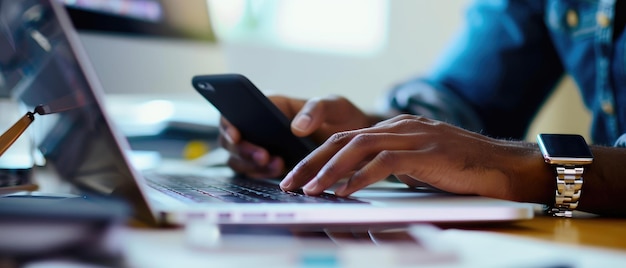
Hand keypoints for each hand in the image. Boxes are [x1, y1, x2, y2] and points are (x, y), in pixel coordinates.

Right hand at [219, 95, 373, 177]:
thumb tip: (296, 126)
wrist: (354, 142)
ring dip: (252, 164)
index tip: (236, 134)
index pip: (236, 110)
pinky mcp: (270, 166)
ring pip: (240, 159)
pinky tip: (279, 171)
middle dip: (243, 150)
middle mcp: (261, 126)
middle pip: (233, 139)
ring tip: (277, 164)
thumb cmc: (343, 118)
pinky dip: (262, 174)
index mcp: (271, 105)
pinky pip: (255, 173)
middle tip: (264, 156)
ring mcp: (264, 147)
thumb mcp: (336, 106)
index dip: (228, 122)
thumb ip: (317, 109)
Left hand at [280, 114, 549, 201]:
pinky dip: (360, 177)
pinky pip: (384, 162)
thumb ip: (391, 169)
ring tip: (309, 189)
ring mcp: (412, 137)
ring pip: (358, 148)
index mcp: (395, 129)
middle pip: (343, 139)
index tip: (297, 176)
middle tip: (289, 182)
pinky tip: (344, 191)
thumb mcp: (418, 169)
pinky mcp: (425, 152)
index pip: (346, 138)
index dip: (317, 157)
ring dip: (329, 171)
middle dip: (311, 162)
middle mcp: (399, 127)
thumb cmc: (462, 172)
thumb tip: (360, 185)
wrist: (504, 168)